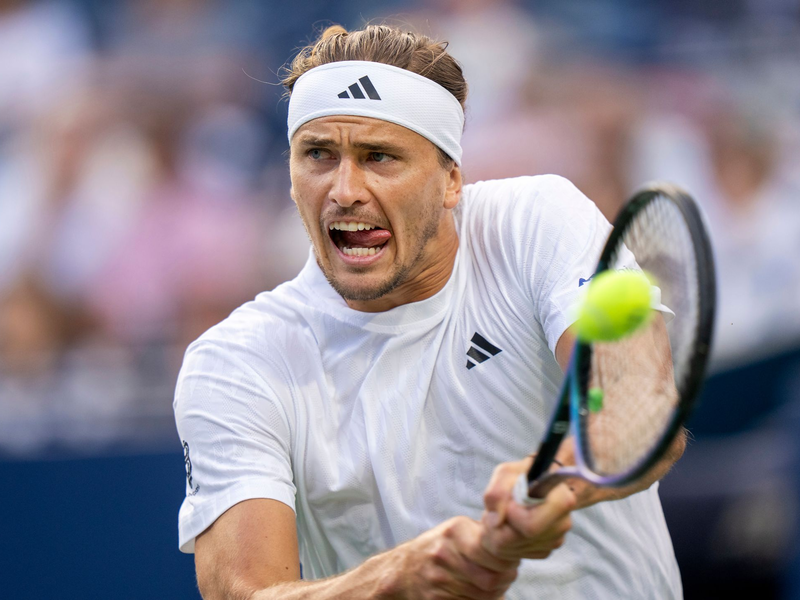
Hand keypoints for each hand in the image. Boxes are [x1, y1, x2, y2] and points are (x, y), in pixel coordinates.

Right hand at [385, 516, 520, 599]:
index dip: (509, 562)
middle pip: (491, 578)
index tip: (511, 561)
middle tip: (507, 575)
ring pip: (484, 594)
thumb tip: (515, 543)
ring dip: (496, 592)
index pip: (494, 554)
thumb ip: (482, 533)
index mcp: (455, 531)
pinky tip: (478, 592)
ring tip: (493, 583)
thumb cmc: (438, 548)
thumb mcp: (456, 530)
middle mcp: (444, 553)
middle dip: (505, 580)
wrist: (403, 571)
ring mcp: (438, 578)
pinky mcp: (435, 598)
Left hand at [480, 457, 574, 560]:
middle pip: (519, 539)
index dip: (512, 516)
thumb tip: (498, 520)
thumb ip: (498, 491)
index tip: (508, 504)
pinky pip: (518, 554)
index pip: (531, 524)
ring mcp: (555, 539)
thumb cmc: (521, 477)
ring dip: (499, 534)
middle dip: (500, 527)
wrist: (532, 487)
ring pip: (514, 549)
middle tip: (496, 512)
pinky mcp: (545, 550)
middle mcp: (563, 523)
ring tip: (502, 516)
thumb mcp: (506, 473)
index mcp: (561, 499)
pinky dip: (506, 543)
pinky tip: (509, 526)